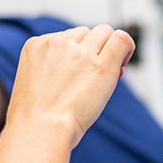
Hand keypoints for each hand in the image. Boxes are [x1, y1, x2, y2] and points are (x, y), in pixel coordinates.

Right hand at [9, 25, 134, 148]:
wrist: (41, 130)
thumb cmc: (37, 118)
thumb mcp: (35, 82)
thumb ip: (53, 68)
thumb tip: (84, 67)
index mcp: (37, 45)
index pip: (68, 36)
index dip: (80, 52)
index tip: (82, 71)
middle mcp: (57, 43)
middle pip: (87, 32)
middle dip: (95, 49)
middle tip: (96, 74)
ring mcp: (79, 53)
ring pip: (104, 32)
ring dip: (108, 49)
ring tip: (106, 73)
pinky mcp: (100, 64)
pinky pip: (121, 40)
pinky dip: (127, 48)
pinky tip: (123, 63)